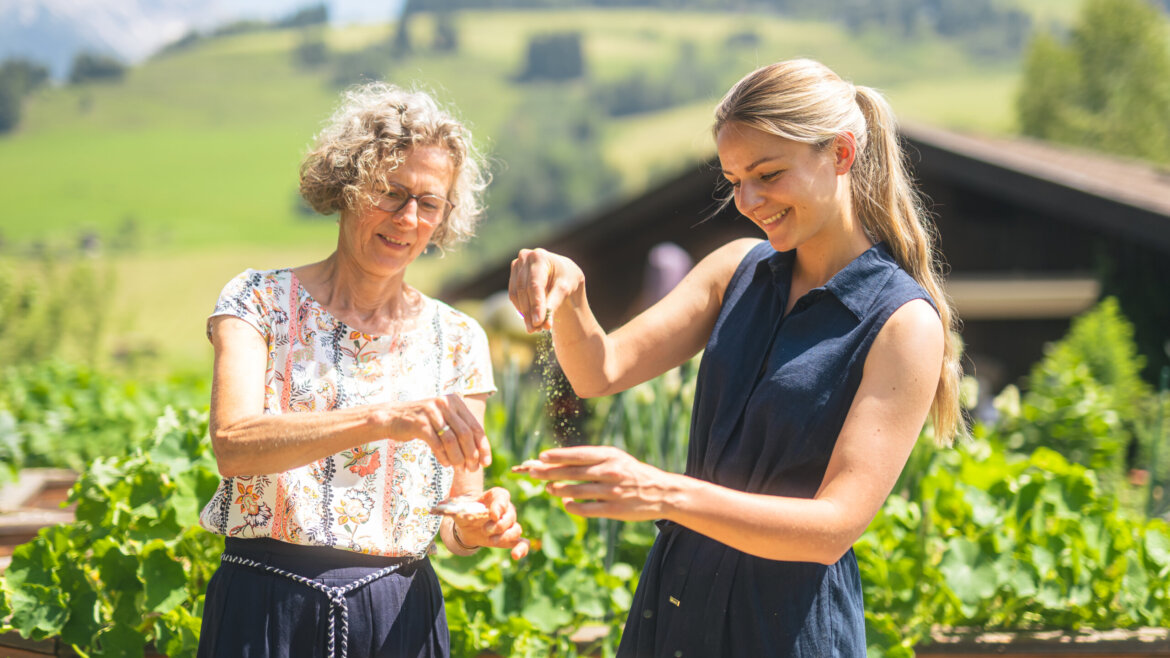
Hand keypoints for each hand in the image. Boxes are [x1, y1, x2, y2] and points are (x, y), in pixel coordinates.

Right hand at [384, 394, 490, 470]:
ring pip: (452, 440)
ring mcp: (432, 412)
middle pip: (465, 434)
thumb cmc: (423, 423)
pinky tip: (446, 464)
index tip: (486, 463)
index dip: (483, 446)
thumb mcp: (444, 421)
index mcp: (455, 401)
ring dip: (458, 458)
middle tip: (472, 469)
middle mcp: (445, 403)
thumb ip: (461, 431)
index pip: (475, 427)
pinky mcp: (419, 423)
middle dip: (472, 455)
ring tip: (459, 469)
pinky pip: (437, 444)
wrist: (393, 417)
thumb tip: (481, 455)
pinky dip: (444, 456)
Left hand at [451, 487, 529, 559]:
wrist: (468, 523)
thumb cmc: (464, 510)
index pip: (503, 497)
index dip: (500, 505)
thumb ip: (450, 506)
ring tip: (491, 540)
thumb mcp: (457, 507)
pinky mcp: (509, 539)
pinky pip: (522, 543)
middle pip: (510, 515)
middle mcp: (505, 509)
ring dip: (505, 536)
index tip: (493, 514)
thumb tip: (438, 506)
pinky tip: (515, 556)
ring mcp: (509, 524)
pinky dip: (521, 549)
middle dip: (498, 524)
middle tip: (485, 530)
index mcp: (494, 497)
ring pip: (516, 529)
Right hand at [508, 248, 583, 332]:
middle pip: (524, 290)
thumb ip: (554, 303)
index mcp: (540, 257)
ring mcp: (517, 266)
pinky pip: (514, 296)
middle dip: (530, 312)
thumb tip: (545, 324)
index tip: (539, 322)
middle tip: (536, 329)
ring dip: (524, 314)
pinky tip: (530, 319)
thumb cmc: (567, 278)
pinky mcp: (513, 276)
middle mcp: (525, 258)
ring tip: (534, 329)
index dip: (536, 304)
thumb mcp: (565, 288)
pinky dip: (521, 309)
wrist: (562, 273)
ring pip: (516, 294)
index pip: (535, 284)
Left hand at [517, 446, 676, 521]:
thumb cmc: (632, 473)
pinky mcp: (612, 510)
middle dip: (549, 472)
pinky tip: (565, 502)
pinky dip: (571, 506)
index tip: (541, 457)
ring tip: (548, 488)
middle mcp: (609, 472)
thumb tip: (560, 460)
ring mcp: (611, 491)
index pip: (578, 455)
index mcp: (610, 456)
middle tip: (532, 472)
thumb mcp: (616, 458)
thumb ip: (593, 459)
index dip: (558, 456)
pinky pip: (584, 509)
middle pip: (572, 472)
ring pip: (575, 491)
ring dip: (558, 489)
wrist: (661, 492)